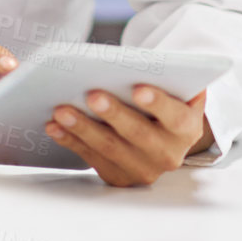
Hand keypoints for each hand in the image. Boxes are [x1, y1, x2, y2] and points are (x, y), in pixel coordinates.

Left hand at [47, 85, 211, 186]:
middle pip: (138, 135)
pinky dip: (71, 141)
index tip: (139, 89)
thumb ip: (175, 78)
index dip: (158, 104)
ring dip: (83, 128)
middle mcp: (168, 154)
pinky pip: (91, 158)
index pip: (175, 117)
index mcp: (186, 129)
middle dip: (114, 114)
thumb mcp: (180, 91)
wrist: (164, 137)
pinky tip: (54, 126)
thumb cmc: (167, 103)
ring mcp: (142, 170)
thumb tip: (157, 63)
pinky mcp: (118, 177)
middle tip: (92, 95)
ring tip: (62, 109)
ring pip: (110, 148)